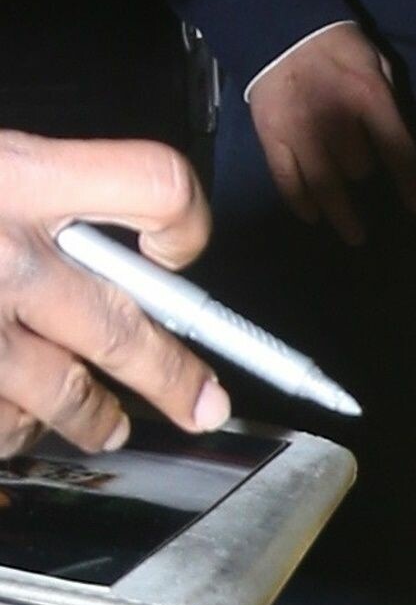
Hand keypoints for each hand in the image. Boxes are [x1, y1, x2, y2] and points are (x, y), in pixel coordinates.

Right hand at [0, 128, 226, 454]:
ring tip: (109, 428)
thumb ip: (43, 190)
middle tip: (207, 406)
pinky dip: (15, 425)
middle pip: (122, 326)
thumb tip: (111, 249)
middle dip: (171, 376)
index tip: (177, 251)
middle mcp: (5, 254)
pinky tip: (16, 415)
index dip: (183, 219)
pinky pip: (4, 422)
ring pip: (63, 392)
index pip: (156, 186)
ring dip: (93, 418)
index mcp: (19, 176)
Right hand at [247, 22, 415, 244]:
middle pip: (358, 169)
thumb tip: (401, 142)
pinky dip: (300, 203)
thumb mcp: (377, 64)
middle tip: (366, 180)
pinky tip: (313, 217)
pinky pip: (287, 181)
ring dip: (341, 214)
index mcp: (368, 96)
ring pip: (324, 185)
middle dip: (365, 176)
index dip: (410, 182)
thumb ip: (389, 101)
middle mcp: (336, 119)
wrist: (282, 30)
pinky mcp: (271, 138)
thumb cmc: (338, 48)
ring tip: (354, 235)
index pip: (397, 149)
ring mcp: (300, 132)